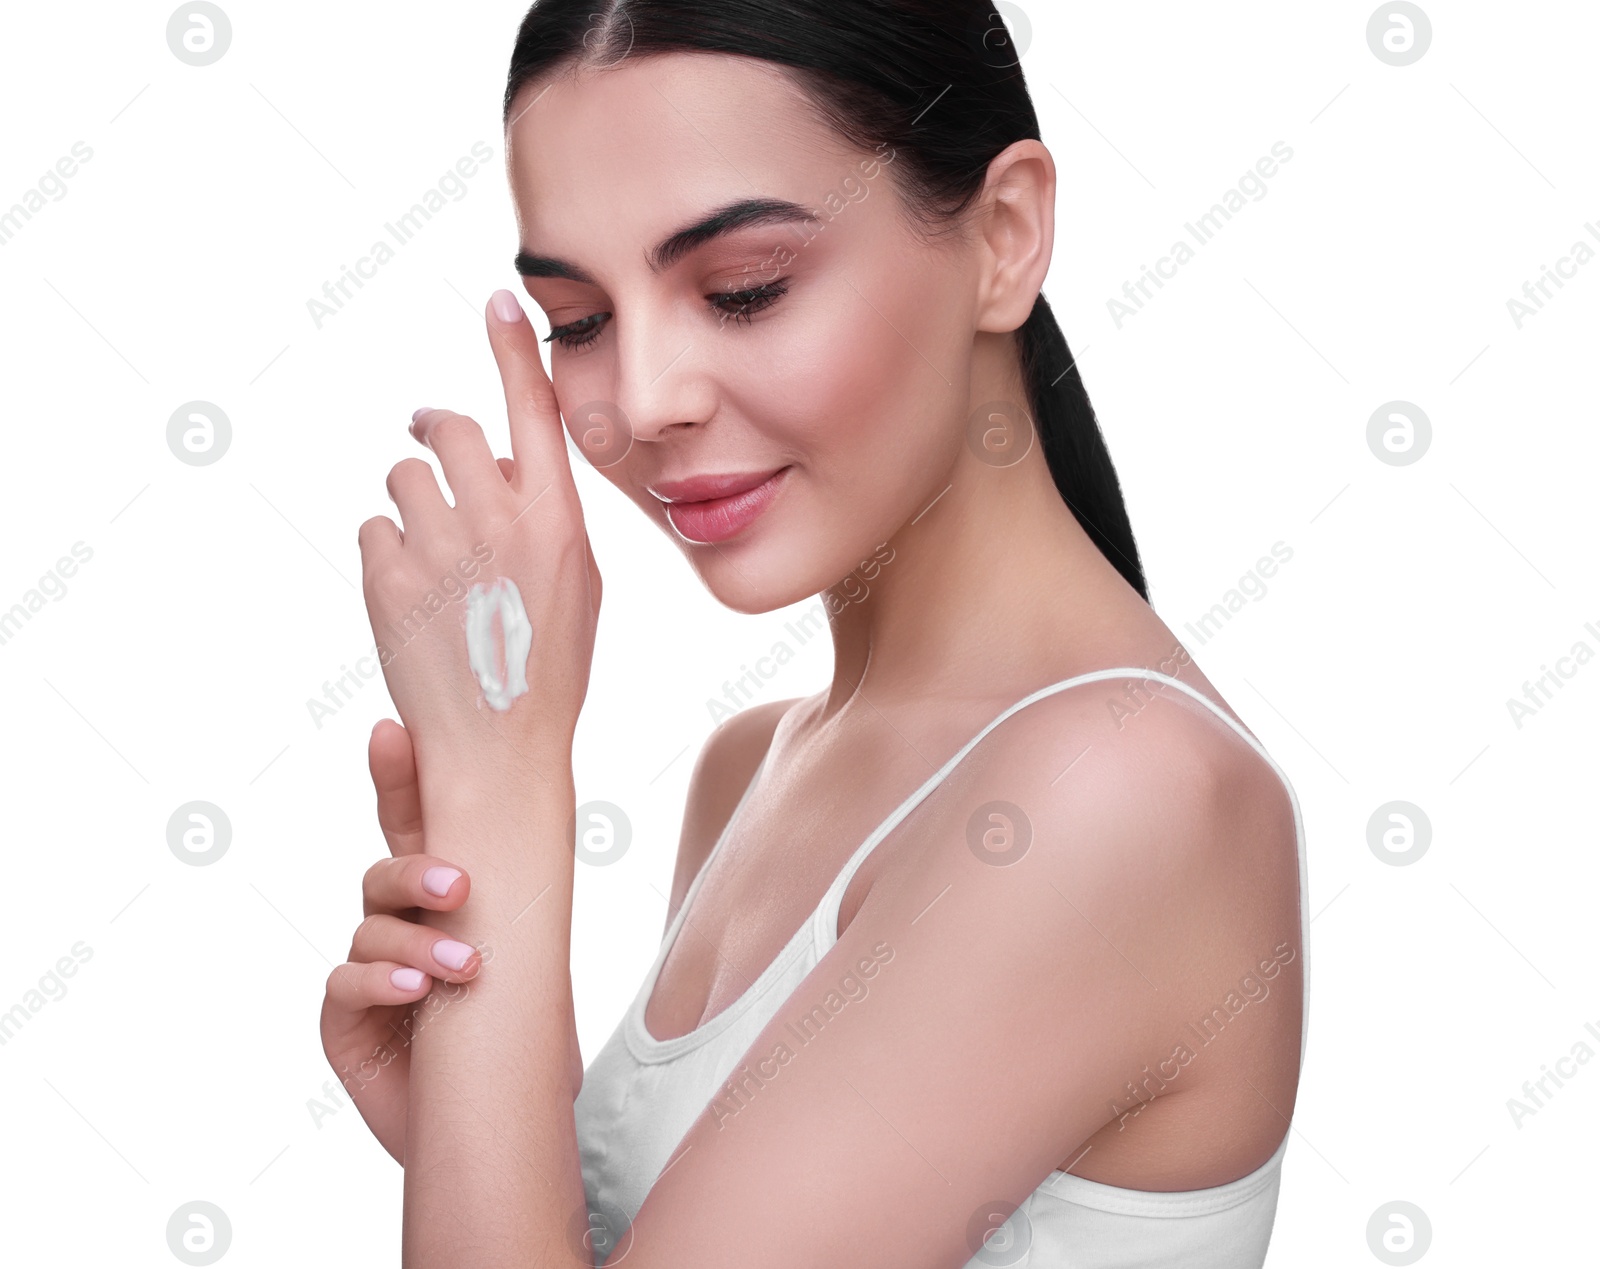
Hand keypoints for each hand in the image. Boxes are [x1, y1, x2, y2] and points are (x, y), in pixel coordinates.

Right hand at [320, 719, 584, 1163]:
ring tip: (463, 971)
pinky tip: (413, 994)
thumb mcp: (529, 953)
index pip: (413, 825)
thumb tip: (540, 809)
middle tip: (460, 887)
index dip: (398, 776)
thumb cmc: (520, 1032)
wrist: (501, 1121)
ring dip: (418, 946)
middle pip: (386, 870)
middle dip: (418, 872)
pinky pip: (346, 984)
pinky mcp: (344, 1020)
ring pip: (372, 928)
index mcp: (442, 897)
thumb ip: (518, 894)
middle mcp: (398, 924)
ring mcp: (367, 970)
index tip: (392, 730)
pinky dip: (380, 984)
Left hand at [357, 290, 601, 763]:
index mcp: (559, 519)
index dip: (513, 349)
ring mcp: (440, 548)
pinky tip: (413, 598)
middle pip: (445, 426)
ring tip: (434, 558)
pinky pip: (374, 529)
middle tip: (426, 442)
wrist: (498, 748)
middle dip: (432, 431)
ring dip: (412, 503)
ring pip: (402, 476)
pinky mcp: (386, 579)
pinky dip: (388, 553)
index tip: (498, 299)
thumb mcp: (578, 581)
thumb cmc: (548, 664)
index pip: (534, 409)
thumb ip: (544, 512)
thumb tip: (490, 460)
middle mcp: (500, 522)